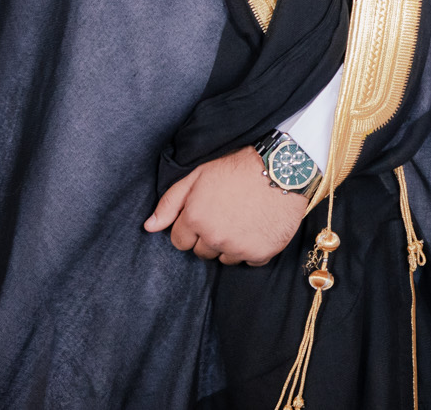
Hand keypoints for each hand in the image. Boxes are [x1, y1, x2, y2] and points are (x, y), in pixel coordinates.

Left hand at [144, 147, 306, 264]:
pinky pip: (249, 261)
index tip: (206, 215)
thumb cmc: (239, 168)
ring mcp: (237, 247)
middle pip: (202, 252)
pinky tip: (259, 226)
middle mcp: (214, 237)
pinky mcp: (260, 254)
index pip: (180, 241)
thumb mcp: (199, 175)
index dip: (191, 228)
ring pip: (225, 258)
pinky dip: (254, 248)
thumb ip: (170, 202)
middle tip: (228, 214)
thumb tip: (148, 227)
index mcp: (195, 217)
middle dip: (210, 237)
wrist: (282, 169)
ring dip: (231, 244)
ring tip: (245, 218)